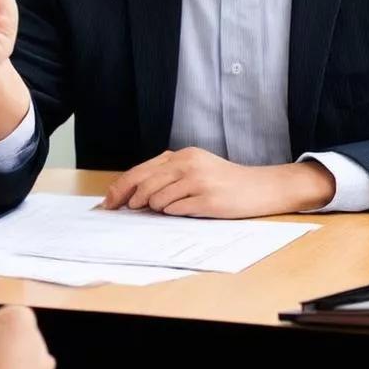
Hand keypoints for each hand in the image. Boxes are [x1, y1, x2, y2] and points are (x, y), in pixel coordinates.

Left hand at [101, 147, 335, 217]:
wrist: (259, 187)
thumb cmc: (225, 180)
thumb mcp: (196, 167)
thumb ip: (169, 173)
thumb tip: (135, 192)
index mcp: (183, 155)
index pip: (142, 170)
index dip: (121, 186)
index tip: (109, 201)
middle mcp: (188, 164)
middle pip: (144, 183)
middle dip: (128, 199)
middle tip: (122, 210)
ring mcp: (198, 181)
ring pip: (158, 199)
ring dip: (156, 208)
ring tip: (167, 208)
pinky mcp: (207, 199)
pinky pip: (176, 210)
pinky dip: (173, 213)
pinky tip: (184, 210)